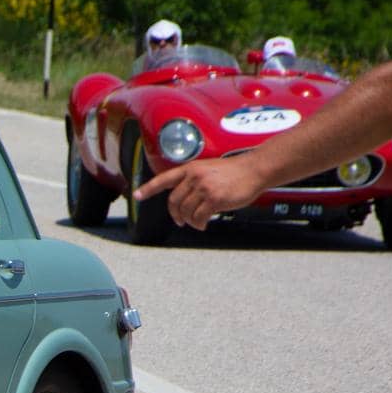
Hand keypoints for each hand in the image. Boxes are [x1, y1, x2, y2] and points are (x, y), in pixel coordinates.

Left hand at [134, 158, 268, 229]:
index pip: (164, 179)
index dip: (148, 188)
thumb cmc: (235, 171)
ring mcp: (203, 187)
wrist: (255, 169)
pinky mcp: (214, 198)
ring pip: (186, 211)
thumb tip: (184, 200)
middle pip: (174, 202)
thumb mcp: (209, 169)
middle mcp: (194, 176)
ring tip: (197, 222)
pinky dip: (199, 224)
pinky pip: (199, 217)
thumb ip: (194, 180)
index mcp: (190, 168)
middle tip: (181, 221)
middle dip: (176, 215)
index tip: (136, 195)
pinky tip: (204, 224)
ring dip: (190, 221)